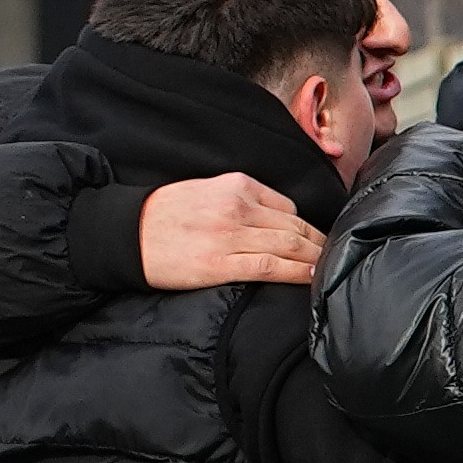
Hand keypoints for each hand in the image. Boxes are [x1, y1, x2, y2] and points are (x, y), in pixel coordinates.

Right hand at [138, 173, 323, 289]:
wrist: (127, 233)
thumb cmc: (165, 214)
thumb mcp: (207, 191)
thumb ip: (241, 200)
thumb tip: (276, 220)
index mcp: (236, 185)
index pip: (286, 206)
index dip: (305, 227)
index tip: (317, 240)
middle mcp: (238, 206)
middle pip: (295, 226)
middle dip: (320, 243)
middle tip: (336, 256)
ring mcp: (231, 235)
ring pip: (290, 245)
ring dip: (315, 259)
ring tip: (330, 268)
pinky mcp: (221, 263)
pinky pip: (271, 266)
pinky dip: (297, 272)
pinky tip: (311, 278)